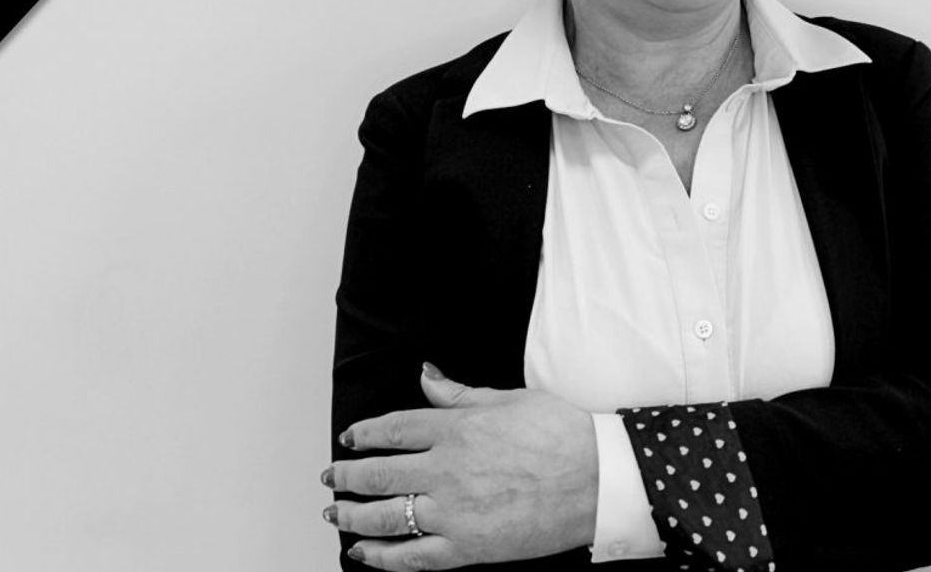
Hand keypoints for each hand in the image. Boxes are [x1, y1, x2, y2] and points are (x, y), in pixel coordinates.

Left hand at [325, 365, 597, 569]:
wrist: (597, 479)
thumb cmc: (562, 436)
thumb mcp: (510, 400)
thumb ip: (459, 394)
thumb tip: (427, 377)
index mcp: (456, 430)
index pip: (394, 429)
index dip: (365, 434)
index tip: (351, 438)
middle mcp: (445, 471)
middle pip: (378, 474)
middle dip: (347, 475)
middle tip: (333, 476)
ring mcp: (452, 513)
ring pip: (384, 516)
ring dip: (351, 515)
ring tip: (335, 512)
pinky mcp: (464, 547)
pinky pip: (410, 557)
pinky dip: (380, 557)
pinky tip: (364, 553)